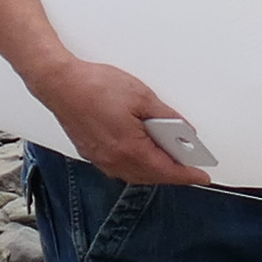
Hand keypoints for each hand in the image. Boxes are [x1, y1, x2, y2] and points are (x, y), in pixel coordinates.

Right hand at [32, 53, 202, 186]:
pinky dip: (137, 166)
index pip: (167, 171)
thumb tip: (182, 131)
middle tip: (190, 166)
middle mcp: (115, 160)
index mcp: (131, 149)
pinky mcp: (92, 154)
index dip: (188, 175)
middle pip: (152, 177)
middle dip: (173, 174)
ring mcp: (101, 160)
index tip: (202, 177)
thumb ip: (166, 116)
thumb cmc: (94, 86)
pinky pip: (121, 169)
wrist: (59, 83)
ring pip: (136, 175)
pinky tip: (143, 154)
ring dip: (154, 171)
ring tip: (170, 159)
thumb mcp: (142, 96)